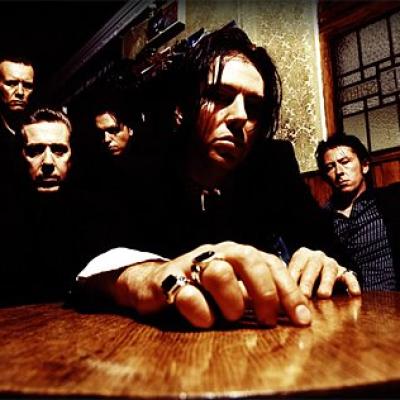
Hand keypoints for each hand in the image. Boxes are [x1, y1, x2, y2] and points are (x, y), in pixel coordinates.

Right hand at [114, 241, 311, 328]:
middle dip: (264, 293)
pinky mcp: (169, 279)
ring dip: (231, 302)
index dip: (290, 291)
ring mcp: (192, 263)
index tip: (302, 318)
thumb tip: (299, 314)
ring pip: (219, 272)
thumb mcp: (236, 290)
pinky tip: (203, 319)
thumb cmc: (204, 290)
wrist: (156, 283)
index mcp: (237, 254)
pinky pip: (188, 295)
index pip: (271, 264)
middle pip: (248, 258)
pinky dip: (201, 313)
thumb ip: (261, 296)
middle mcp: (217, 253)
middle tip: (267, 321)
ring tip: (228, 318)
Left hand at [287, 247, 360, 297]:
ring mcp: (331, 263)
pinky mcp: (345, 272)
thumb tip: (276, 297)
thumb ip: (286, 282)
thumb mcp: (293, 277)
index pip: (297, 263)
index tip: (289, 287)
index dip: (293, 275)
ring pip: (330, 269)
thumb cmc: (301, 278)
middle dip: (308, 280)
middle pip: (313, 266)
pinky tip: (353, 293)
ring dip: (326, 282)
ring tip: (323, 295)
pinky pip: (350, 276)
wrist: (320, 273)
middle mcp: (317, 257)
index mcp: (302, 255)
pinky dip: (352, 283)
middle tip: (304, 294)